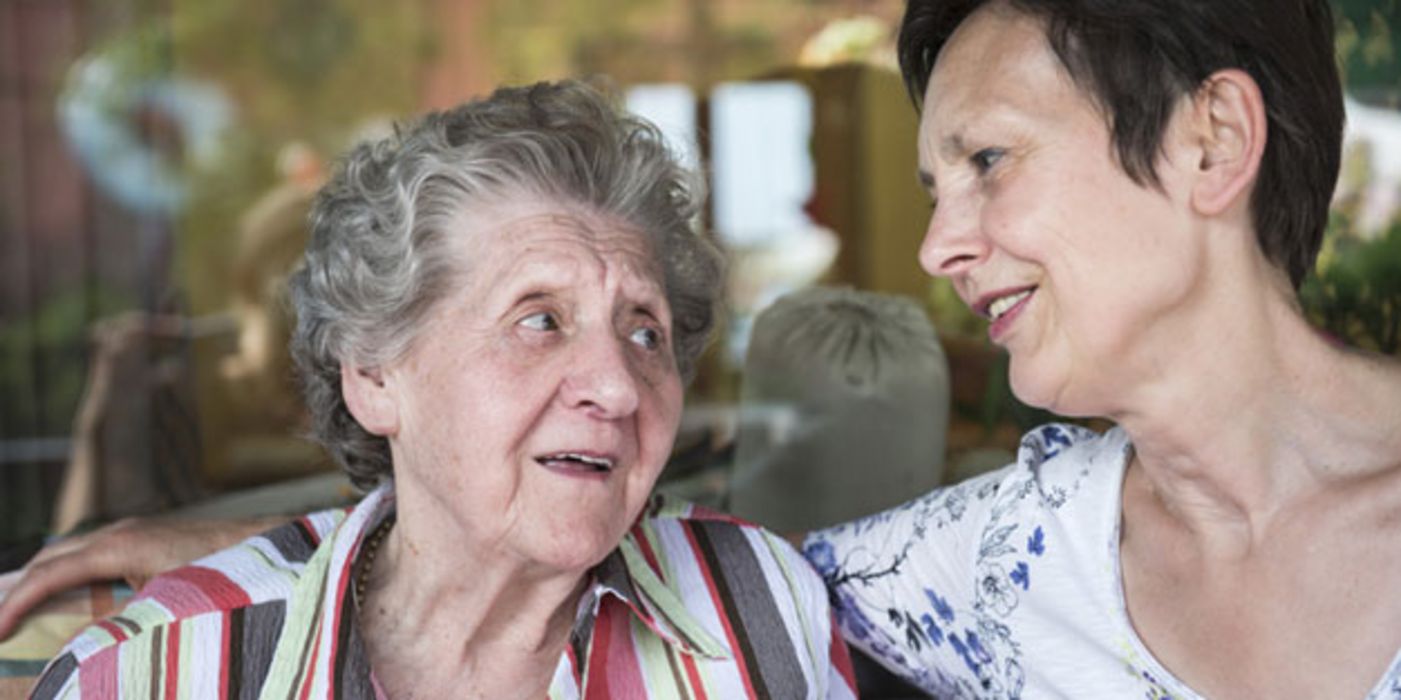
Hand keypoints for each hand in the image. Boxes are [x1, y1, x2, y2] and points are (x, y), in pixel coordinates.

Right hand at [0, 515, 280, 640]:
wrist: (271, 546)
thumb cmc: (226, 576)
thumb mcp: (168, 606)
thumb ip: (120, 626)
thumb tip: (79, 652)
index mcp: (120, 545)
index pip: (51, 573)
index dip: (16, 603)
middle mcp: (122, 532)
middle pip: (51, 558)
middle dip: (19, 591)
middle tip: (0, 628)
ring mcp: (135, 532)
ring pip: (71, 554)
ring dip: (43, 582)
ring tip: (19, 618)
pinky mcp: (149, 541)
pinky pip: (93, 556)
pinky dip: (69, 577)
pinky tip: (66, 603)